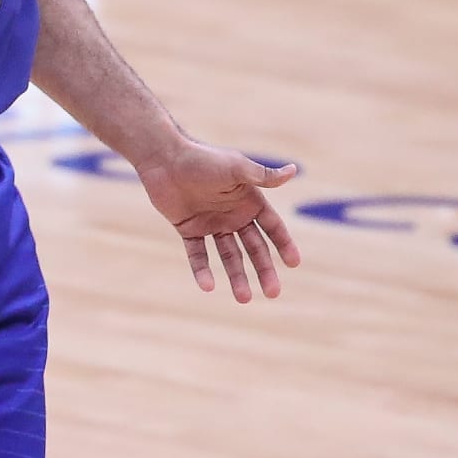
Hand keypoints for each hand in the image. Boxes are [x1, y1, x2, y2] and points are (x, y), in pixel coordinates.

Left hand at [137, 139, 301, 301]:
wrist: (163, 159)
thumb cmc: (202, 160)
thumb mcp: (236, 168)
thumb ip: (263, 176)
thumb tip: (294, 170)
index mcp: (248, 200)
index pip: (272, 227)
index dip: (284, 244)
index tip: (293, 264)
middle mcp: (232, 214)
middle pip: (254, 248)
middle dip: (264, 270)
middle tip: (273, 293)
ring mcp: (211, 223)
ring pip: (228, 255)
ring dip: (237, 276)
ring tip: (243, 298)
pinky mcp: (189, 228)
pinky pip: (198, 253)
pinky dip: (202, 270)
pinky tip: (208, 286)